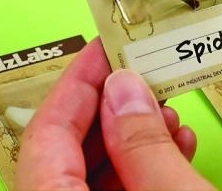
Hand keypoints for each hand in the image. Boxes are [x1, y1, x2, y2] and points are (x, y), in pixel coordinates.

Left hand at [15, 38, 214, 190]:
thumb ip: (144, 145)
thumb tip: (125, 88)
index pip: (46, 132)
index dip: (78, 82)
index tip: (105, 47)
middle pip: (67, 150)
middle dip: (113, 110)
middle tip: (144, 75)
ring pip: (92, 176)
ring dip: (133, 141)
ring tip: (169, 115)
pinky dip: (142, 172)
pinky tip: (175, 150)